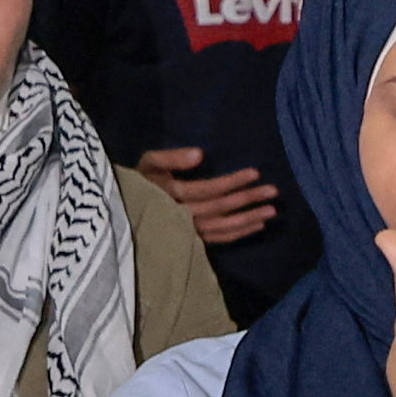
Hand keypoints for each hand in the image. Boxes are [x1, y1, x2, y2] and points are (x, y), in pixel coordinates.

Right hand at [141, 145, 279, 246]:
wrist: (122, 214)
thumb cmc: (138, 183)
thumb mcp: (148, 163)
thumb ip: (171, 158)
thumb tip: (201, 154)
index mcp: (170, 196)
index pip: (208, 190)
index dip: (232, 182)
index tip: (255, 173)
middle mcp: (180, 217)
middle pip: (220, 209)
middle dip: (247, 200)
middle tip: (273, 192)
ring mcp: (186, 233)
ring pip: (222, 228)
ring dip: (248, 219)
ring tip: (272, 211)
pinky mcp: (191, 242)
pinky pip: (218, 239)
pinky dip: (238, 234)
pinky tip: (256, 225)